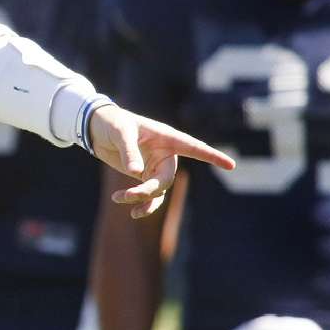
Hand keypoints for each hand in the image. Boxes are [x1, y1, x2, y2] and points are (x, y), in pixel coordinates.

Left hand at [88, 105, 234, 218]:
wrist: (98, 128)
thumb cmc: (113, 123)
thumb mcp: (121, 133)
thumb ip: (130, 151)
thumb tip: (136, 172)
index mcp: (166, 137)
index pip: (193, 147)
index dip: (211, 156)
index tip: (231, 165)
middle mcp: (165, 154)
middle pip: (166, 179)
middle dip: (149, 190)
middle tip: (129, 194)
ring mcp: (156, 167)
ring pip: (158, 191)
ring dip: (142, 199)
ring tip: (120, 198)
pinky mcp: (144, 176)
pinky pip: (150, 195)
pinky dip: (139, 203)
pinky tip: (125, 206)